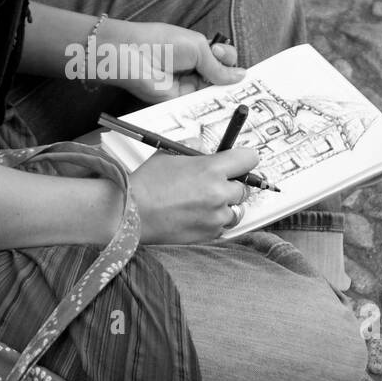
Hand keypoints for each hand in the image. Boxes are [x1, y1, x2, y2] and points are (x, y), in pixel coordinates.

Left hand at [99, 18, 245, 104]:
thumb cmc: (160, 42)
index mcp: (198, 49)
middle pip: (219, 77)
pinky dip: (207, 105)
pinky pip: (196, 104)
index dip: (232, 62)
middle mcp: (193, 67)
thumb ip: (219, 66)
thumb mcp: (198, 48)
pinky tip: (220, 104)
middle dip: (230, 80)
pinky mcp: (177, 100)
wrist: (132, 55)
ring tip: (237, 96)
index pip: (223, 58)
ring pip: (210, 92)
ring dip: (221, 94)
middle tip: (243, 85)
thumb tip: (239, 76)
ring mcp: (185, 84)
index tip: (241, 68)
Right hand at [129, 146, 260, 243]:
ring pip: (235, 210)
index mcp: (211, 169)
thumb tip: (207, 148)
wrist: (132, 214)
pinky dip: (212, 222)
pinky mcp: (209, 234)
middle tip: (214, 184)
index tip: (240, 163)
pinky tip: (194, 215)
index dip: (244, 160)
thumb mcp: (169, 153)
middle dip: (231, 184)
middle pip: (245, 187)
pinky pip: (222, 226)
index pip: (249, 159)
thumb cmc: (146, 185)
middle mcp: (218, 193)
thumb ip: (194, 146)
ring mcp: (216, 216)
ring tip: (200, 203)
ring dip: (223, 206)